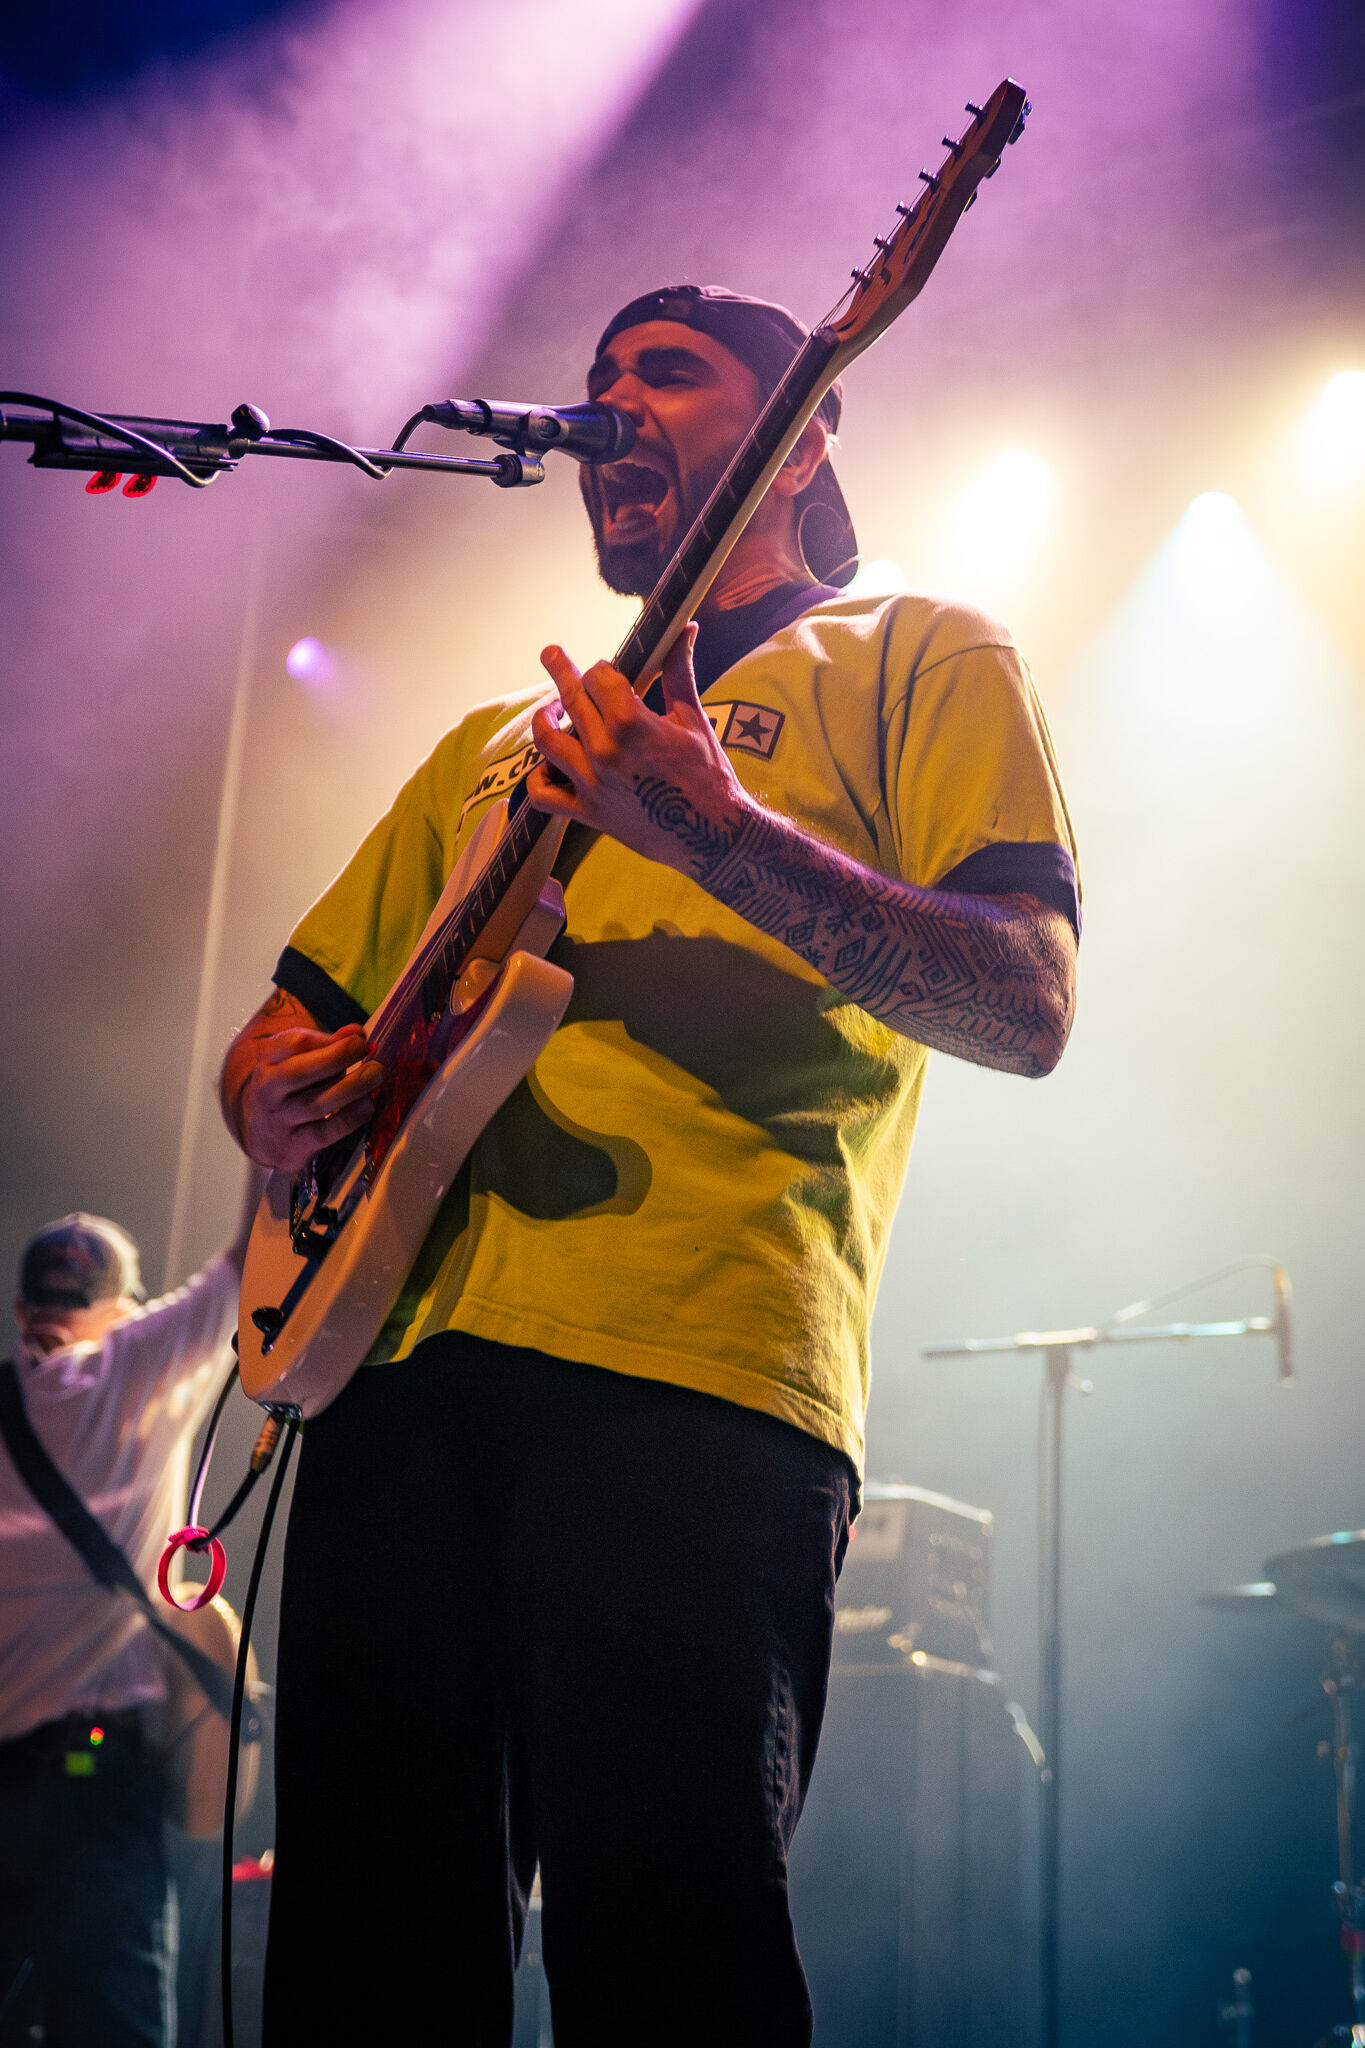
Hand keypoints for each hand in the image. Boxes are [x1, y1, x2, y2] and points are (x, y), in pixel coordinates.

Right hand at [231, 1005, 383, 1173]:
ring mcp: (279, 1121)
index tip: (357, 1038)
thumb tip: (357, 1032)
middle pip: (297, 1072)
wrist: (260, 1136)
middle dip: (335, 1057)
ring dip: (350, 1088)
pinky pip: (324, 1133)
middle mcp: (268, 1092)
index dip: (326, 1039)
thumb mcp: (298, 1062)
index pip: (292, 1044)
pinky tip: (367, 1106)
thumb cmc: (289, 1091)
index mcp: (268, 1063)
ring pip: (314, 1104)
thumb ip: (327, 1046)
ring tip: (376, 1074)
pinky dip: (349, 1119)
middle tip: (366, 1049)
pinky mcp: (293, 1147)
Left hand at [526, 626, 751, 874]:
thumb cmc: (709, 773)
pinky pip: (544, 796)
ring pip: (546, 741)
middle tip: (551, 654)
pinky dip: (537, 780)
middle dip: (561, 669)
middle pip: (570, 698)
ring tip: (547, 710)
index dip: (602, 668)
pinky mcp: (589, 812)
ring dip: (543, 718)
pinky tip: (546, 765)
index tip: (607, 669)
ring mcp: (592, 782)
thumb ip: (678, 671)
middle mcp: (604, 750)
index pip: (599, 677)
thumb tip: (686, 629)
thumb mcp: (694, 718)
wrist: (714, 834)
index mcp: (631, 722)